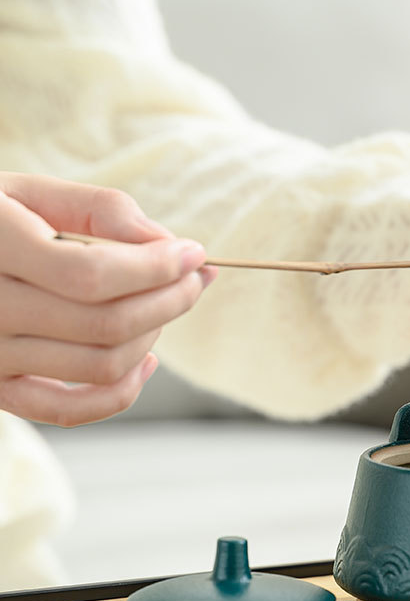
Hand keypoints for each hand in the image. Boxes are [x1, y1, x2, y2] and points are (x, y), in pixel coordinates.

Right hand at [0, 173, 215, 426]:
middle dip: (169, 299)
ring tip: (166, 304)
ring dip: (152, 336)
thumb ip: (96, 208)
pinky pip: (68, 410)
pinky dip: (120, 393)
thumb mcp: (24, 190)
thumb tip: (163, 240)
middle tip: (195, 277)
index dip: (155, 268)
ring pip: (98, 366)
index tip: (192, 253)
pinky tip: (146, 359)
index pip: (91, 275)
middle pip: (104, 324)